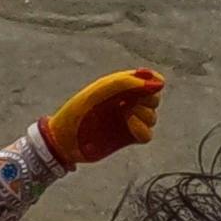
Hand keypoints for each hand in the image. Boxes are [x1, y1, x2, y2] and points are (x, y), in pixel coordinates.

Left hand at [42, 66, 164, 169]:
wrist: (63, 141)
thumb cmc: (76, 112)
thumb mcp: (98, 92)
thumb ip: (125, 83)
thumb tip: (157, 83)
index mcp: (118, 88)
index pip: (147, 79)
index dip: (153, 80)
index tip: (153, 84)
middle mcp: (125, 103)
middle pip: (153, 98)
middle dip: (149, 98)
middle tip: (133, 101)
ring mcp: (127, 121)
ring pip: (152, 116)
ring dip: (144, 113)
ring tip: (126, 114)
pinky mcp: (128, 138)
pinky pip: (147, 135)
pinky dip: (142, 129)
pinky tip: (130, 124)